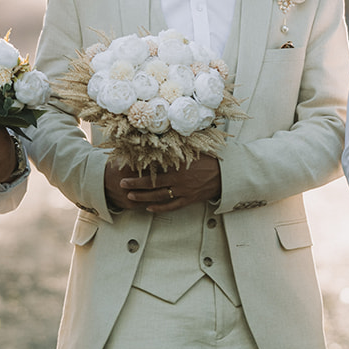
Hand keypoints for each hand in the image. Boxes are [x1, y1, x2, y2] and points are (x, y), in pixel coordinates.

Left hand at [105, 156, 222, 214]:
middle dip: (136, 184)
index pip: (155, 169)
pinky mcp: (189, 200)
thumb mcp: (194, 151)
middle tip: (122, 184)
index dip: (140, 169)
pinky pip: (172, 206)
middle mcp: (179, 181)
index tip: (127, 168)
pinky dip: (160, 208)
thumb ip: (179, 149)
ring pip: (159, 197)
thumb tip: (164, 141)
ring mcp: (184, 192)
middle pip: (152, 184)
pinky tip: (149, 208)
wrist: (227, 174)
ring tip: (131, 197)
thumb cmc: (211, 160)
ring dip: (143, 197)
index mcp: (178, 167)